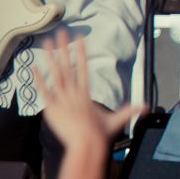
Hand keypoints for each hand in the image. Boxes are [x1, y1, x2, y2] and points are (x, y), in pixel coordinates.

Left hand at [31, 31, 141, 155]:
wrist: (86, 145)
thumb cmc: (100, 135)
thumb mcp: (116, 121)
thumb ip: (129, 111)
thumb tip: (146, 107)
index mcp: (86, 93)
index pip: (83, 67)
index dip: (81, 52)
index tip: (79, 39)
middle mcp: (74, 93)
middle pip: (67, 66)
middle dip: (63, 48)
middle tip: (60, 32)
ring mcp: (62, 100)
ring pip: (54, 75)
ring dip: (50, 58)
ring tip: (45, 43)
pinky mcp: (52, 109)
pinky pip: (44, 91)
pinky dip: (38, 80)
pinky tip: (33, 68)